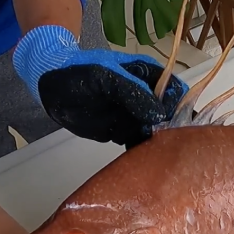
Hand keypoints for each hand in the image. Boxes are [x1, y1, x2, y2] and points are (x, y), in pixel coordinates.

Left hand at [12, 25, 188, 147]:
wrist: (51, 88)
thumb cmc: (79, 73)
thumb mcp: (107, 77)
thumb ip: (134, 94)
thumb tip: (160, 115)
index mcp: (149, 77)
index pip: (175, 92)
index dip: (181, 107)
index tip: (179, 125)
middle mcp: (146, 97)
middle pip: (169, 115)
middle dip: (173, 130)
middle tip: (171, 147)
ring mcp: (135, 116)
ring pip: (156, 132)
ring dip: (158, 144)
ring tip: (160, 156)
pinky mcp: (123, 131)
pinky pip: (138, 142)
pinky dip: (141, 151)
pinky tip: (143, 159)